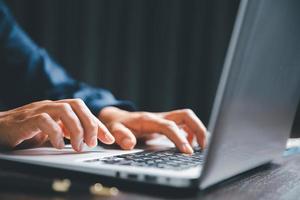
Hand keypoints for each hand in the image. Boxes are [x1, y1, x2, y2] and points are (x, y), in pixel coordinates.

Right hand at [0, 99, 114, 150]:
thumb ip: (68, 133)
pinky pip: (44, 121)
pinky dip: (55, 134)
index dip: (98, 125)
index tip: (109, 139)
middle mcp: (50, 106)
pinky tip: (59, 146)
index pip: (84, 111)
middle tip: (93, 143)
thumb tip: (88, 140)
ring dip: (76, 129)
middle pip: (77, 105)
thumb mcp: (52, 133)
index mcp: (58, 109)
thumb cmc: (26, 132)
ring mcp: (38, 110)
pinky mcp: (26, 120)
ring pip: (64, 110)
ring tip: (78, 146)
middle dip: (90, 124)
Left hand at [99, 106, 206, 153]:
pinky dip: (191, 133)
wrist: (118, 118)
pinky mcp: (167, 123)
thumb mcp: (114, 130)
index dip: (180, 138)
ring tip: (199, 148)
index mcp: (149, 120)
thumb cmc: (117, 125)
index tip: (188, 152)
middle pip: (186, 115)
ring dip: (197, 130)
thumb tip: (130, 144)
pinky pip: (184, 124)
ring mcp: (165, 119)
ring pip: (188, 118)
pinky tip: (188, 145)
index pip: (169, 127)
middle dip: (198, 128)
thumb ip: (121, 136)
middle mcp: (160, 117)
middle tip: (203, 147)